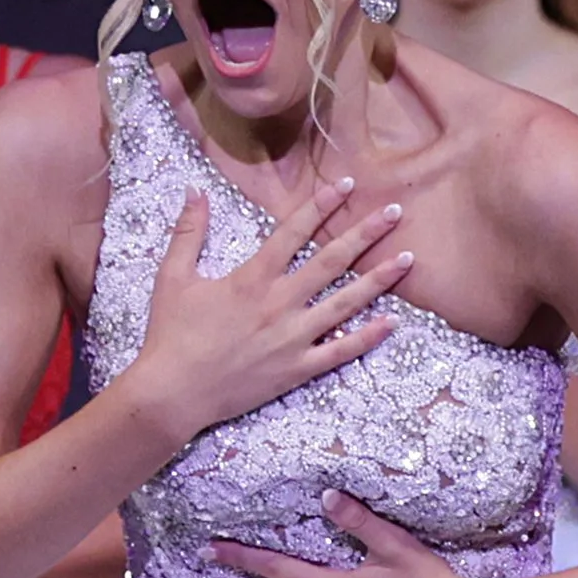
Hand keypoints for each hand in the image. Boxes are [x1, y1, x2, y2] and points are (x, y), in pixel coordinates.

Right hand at [132, 180, 410, 444]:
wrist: (172, 394)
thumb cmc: (171, 335)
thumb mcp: (173, 277)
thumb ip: (189, 231)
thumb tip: (194, 189)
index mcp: (253, 277)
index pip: (294, 231)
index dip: (321, 205)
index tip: (346, 183)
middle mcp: (280, 303)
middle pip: (332, 261)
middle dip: (365, 234)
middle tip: (394, 213)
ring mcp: (293, 338)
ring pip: (345, 303)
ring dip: (378, 280)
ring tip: (407, 260)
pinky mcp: (296, 369)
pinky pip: (340, 351)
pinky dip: (367, 337)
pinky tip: (392, 322)